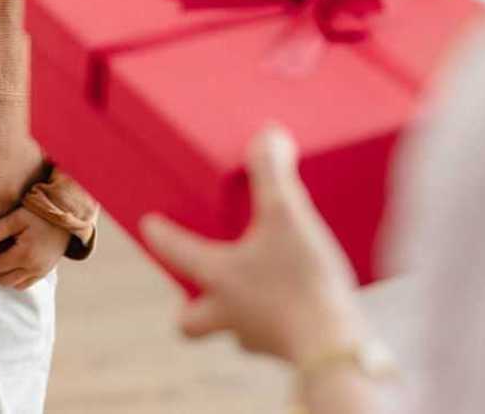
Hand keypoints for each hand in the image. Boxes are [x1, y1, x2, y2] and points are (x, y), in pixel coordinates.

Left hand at [0, 207, 70, 289]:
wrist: (65, 217)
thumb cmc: (39, 215)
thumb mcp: (16, 217)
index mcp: (24, 254)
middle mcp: (33, 267)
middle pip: (4, 280)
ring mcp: (41, 271)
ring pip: (14, 284)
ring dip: (3, 279)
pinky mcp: (46, 271)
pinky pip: (26, 284)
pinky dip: (15, 281)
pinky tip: (9, 270)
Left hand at [139, 126, 369, 362]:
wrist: (336, 348)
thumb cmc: (301, 279)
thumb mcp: (287, 215)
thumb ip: (273, 173)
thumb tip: (268, 134)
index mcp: (217, 276)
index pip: (173, 253)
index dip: (159, 236)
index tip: (148, 225)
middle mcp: (228, 313)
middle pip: (190, 322)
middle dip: (189, 306)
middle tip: (198, 284)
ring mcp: (257, 337)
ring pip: (232, 330)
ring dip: (236, 312)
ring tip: (258, 288)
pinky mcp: (289, 350)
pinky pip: (272, 336)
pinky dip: (277, 320)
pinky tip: (298, 304)